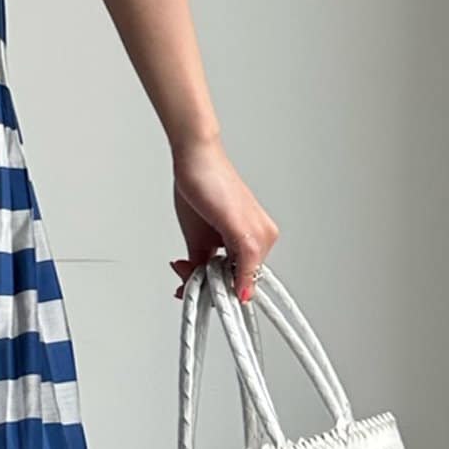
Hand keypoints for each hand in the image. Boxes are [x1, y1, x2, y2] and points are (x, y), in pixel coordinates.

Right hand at [168, 135, 279, 302]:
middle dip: (207, 286)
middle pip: (238, 282)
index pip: (241, 279)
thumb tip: (194, 287)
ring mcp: (260, 236)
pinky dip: (225, 283)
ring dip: (208, 282)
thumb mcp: (199, 239)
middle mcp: (265, 237)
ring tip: (186, 268)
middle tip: (184, 279)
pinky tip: (201, 281)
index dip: (218, 290)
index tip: (196, 290)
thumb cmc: (201, 188)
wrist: (197, 158)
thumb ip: (201, 267)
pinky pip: (243, 271)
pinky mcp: (249, 234)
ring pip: (238, 279)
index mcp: (257, 238)